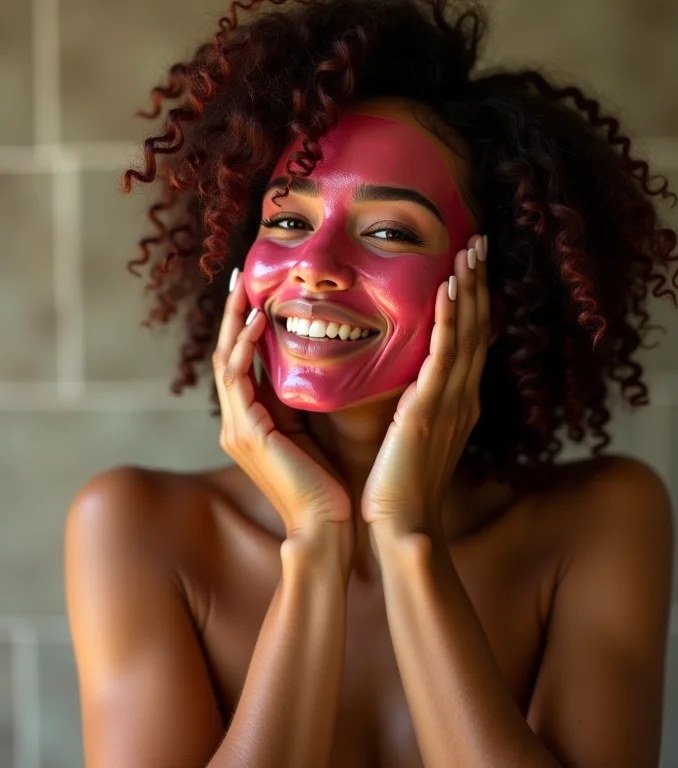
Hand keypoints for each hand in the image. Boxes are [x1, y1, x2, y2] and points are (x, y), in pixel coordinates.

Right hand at [214, 269, 353, 556]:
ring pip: (226, 360)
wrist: (325, 526)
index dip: (244, 327)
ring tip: (244, 287)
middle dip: (232, 315)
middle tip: (241, 276)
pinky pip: (238, 378)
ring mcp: (237, 428)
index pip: (242, 363)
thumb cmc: (326, 483)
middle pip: (226, 355)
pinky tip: (255, 321)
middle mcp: (237, 422)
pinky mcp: (247, 432)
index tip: (256, 293)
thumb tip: (307, 363)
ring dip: (233, 322)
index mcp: (253, 421)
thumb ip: (298, 402)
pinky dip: (244, 347)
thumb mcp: (310, 432)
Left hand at [361, 234, 489, 538]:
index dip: (475, 302)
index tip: (472, 267)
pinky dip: (451, 319)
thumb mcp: (415, 435)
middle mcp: (463, 396)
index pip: (472, 340)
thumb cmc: (401, 483)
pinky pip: (445, 355)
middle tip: (479, 243)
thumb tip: (412, 382)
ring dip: (470, 289)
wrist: (402, 522)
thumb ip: (420, 404)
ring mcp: (451, 402)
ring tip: (470, 250)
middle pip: (479, 328)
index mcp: (458, 401)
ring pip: (468, 334)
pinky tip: (449, 288)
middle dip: (480, 284)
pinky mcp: (430, 409)